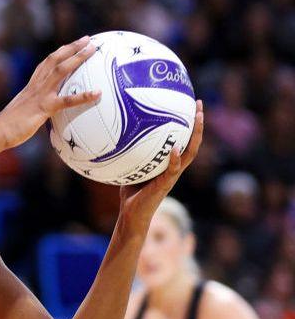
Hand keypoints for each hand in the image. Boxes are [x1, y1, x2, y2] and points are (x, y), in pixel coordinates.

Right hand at [0, 35, 100, 148]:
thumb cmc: (7, 128)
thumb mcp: (21, 114)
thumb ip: (32, 110)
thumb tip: (39, 117)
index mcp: (30, 87)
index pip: (46, 64)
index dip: (60, 52)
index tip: (72, 45)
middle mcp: (35, 86)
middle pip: (55, 60)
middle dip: (71, 47)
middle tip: (88, 39)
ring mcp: (40, 95)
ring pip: (61, 71)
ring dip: (78, 58)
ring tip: (93, 50)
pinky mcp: (44, 108)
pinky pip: (67, 101)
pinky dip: (83, 96)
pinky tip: (97, 93)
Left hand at [119, 100, 204, 230]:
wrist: (131, 214)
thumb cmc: (131, 191)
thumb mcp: (132, 166)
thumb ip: (131, 152)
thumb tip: (119, 132)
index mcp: (169, 163)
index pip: (183, 139)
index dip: (189, 124)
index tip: (191, 104)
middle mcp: (174, 168)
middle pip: (192, 142)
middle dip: (198, 124)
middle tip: (199, 104)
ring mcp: (172, 177)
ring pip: (189, 154)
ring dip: (194, 137)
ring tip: (196, 119)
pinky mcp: (164, 185)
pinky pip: (171, 171)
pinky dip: (174, 160)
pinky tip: (175, 148)